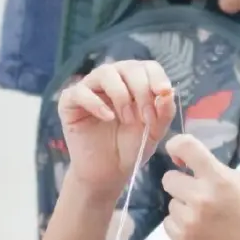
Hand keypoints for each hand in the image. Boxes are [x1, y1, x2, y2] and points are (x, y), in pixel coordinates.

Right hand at [58, 61, 175, 197]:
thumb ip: (164, 112)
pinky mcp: (70, 102)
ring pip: (105, 72)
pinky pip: (79, 91)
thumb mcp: (154, 132)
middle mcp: (112, 80)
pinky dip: (95, 103)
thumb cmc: (131, 148)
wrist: (109, 172)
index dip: (156, 77)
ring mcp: (89, 88)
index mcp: (134, 83)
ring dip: (121, 94)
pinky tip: (108, 118)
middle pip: (128, 67)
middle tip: (146, 117)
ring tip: (128, 119)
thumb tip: (169, 91)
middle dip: (142, 90)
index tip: (163, 93)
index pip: (147, 66)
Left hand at [160, 134, 239, 239]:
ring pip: (171, 204)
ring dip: (183, 209)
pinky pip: (169, 224)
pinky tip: (198, 232)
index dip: (176, 145)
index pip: (187, 147)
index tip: (175, 152)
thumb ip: (219, 173)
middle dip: (180, 184)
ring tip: (204, 220)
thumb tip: (191, 164)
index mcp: (219, 179)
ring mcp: (190, 220)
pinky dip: (180, 226)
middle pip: (169, 179)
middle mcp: (201, 197)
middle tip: (195, 195)